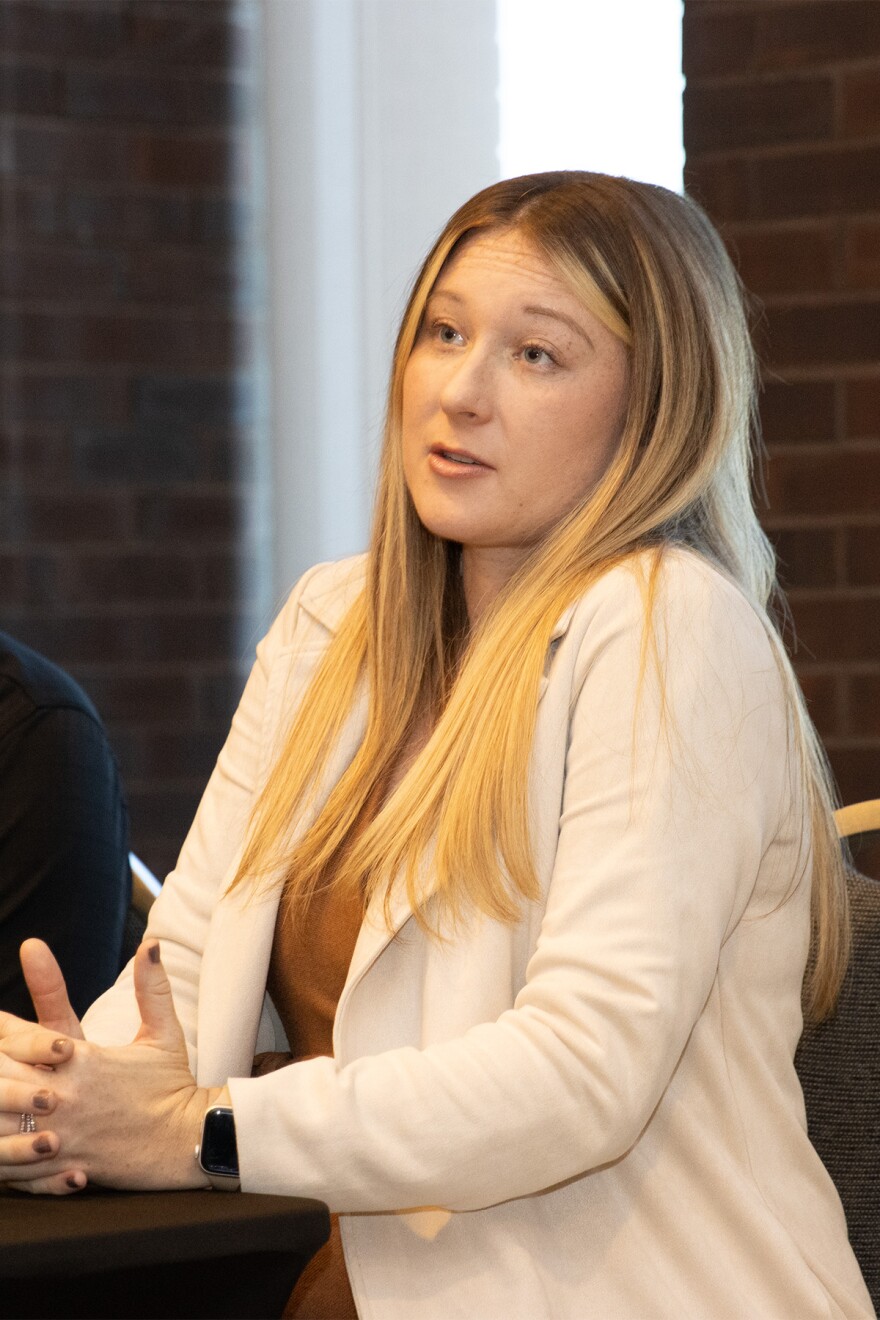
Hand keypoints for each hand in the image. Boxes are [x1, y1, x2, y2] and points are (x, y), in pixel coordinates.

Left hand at [1, 941, 219, 1193]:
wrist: (191, 1140)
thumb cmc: (173, 1086)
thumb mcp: (163, 1033)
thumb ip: (151, 987)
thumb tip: (152, 943)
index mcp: (82, 1060)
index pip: (20, 1037)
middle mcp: (65, 1096)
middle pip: (1, 1080)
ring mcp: (62, 1135)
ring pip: (2, 1126)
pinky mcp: (63, 1168)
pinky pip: (17, 1168)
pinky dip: (4, 1158)